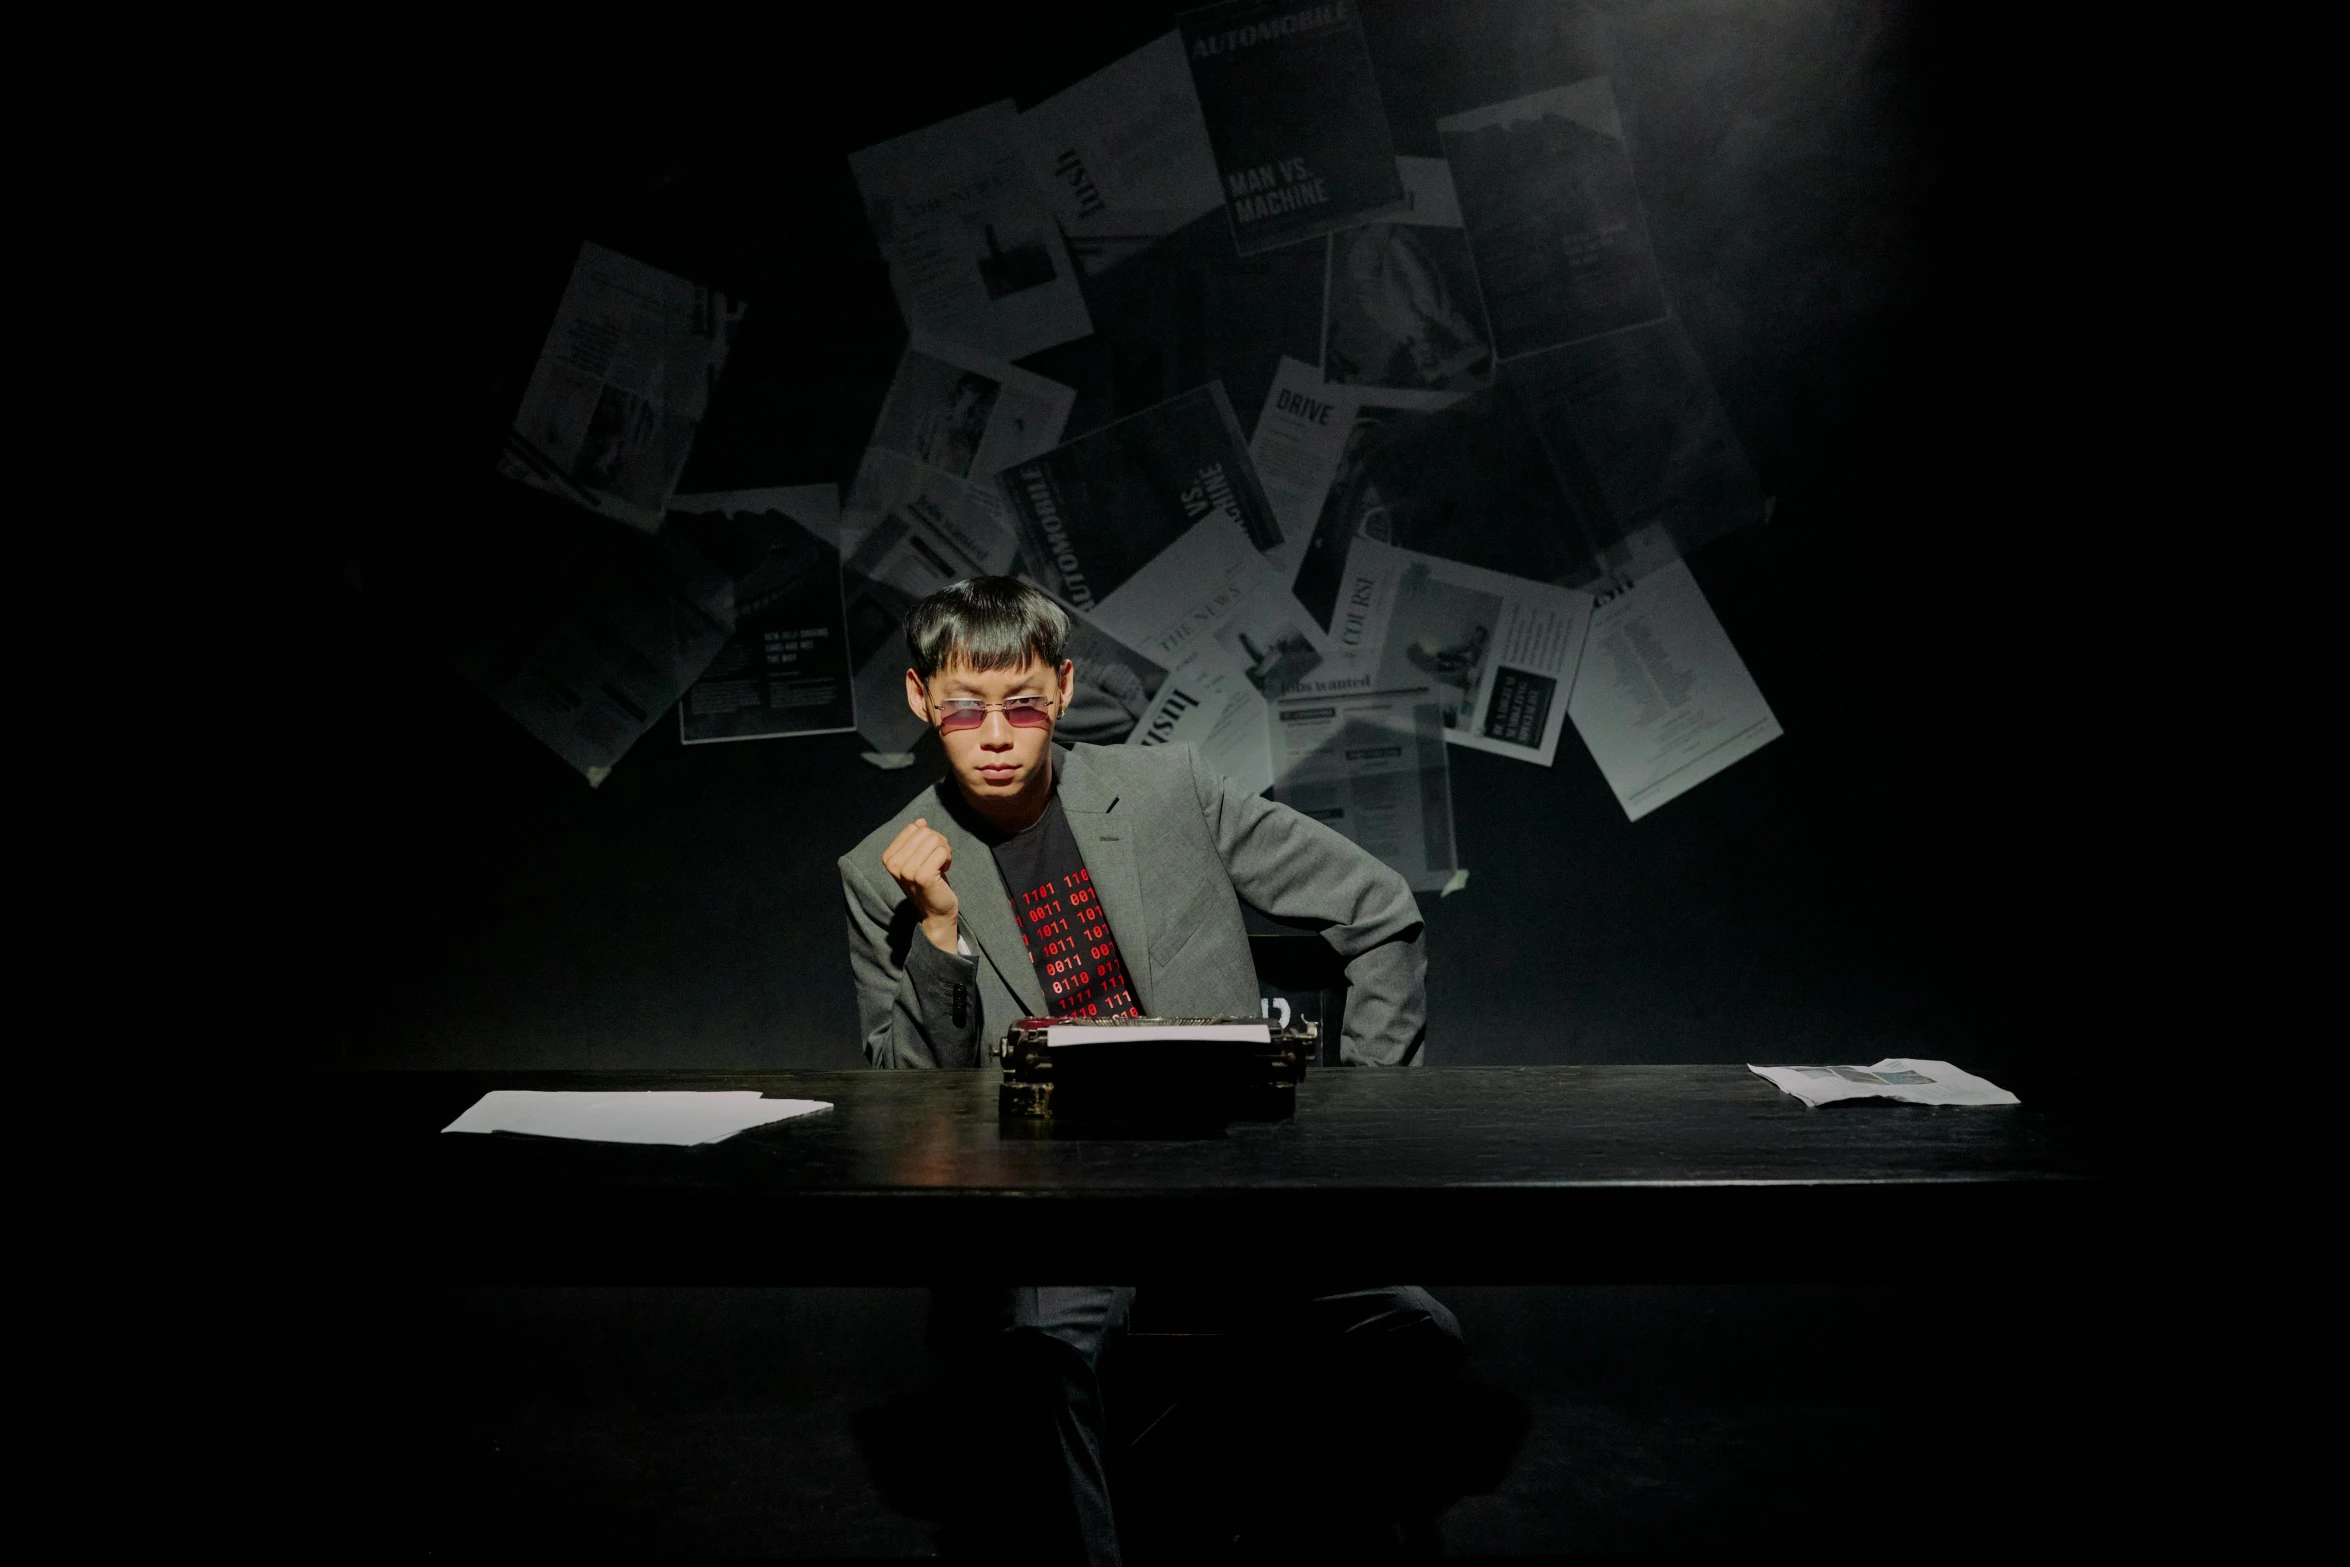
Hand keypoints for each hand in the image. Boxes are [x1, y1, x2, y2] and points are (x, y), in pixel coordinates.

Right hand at [882, 818, 960, 953]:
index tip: (928, 854)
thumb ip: (917, 839)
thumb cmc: (928, 882)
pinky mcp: (922, 877)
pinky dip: (948, 858)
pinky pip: (942, 851)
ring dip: (944, 850)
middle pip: (924, 832)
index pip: (913, 828)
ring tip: (941, 865)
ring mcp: (907, 871)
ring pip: (934, 840)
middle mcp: (894, 864)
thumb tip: (920, 822)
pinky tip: (944, 870)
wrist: (935, 911)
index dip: (927, 837)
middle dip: (938, 842)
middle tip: (938, 860)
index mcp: (888, 857)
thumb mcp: (918, 858)